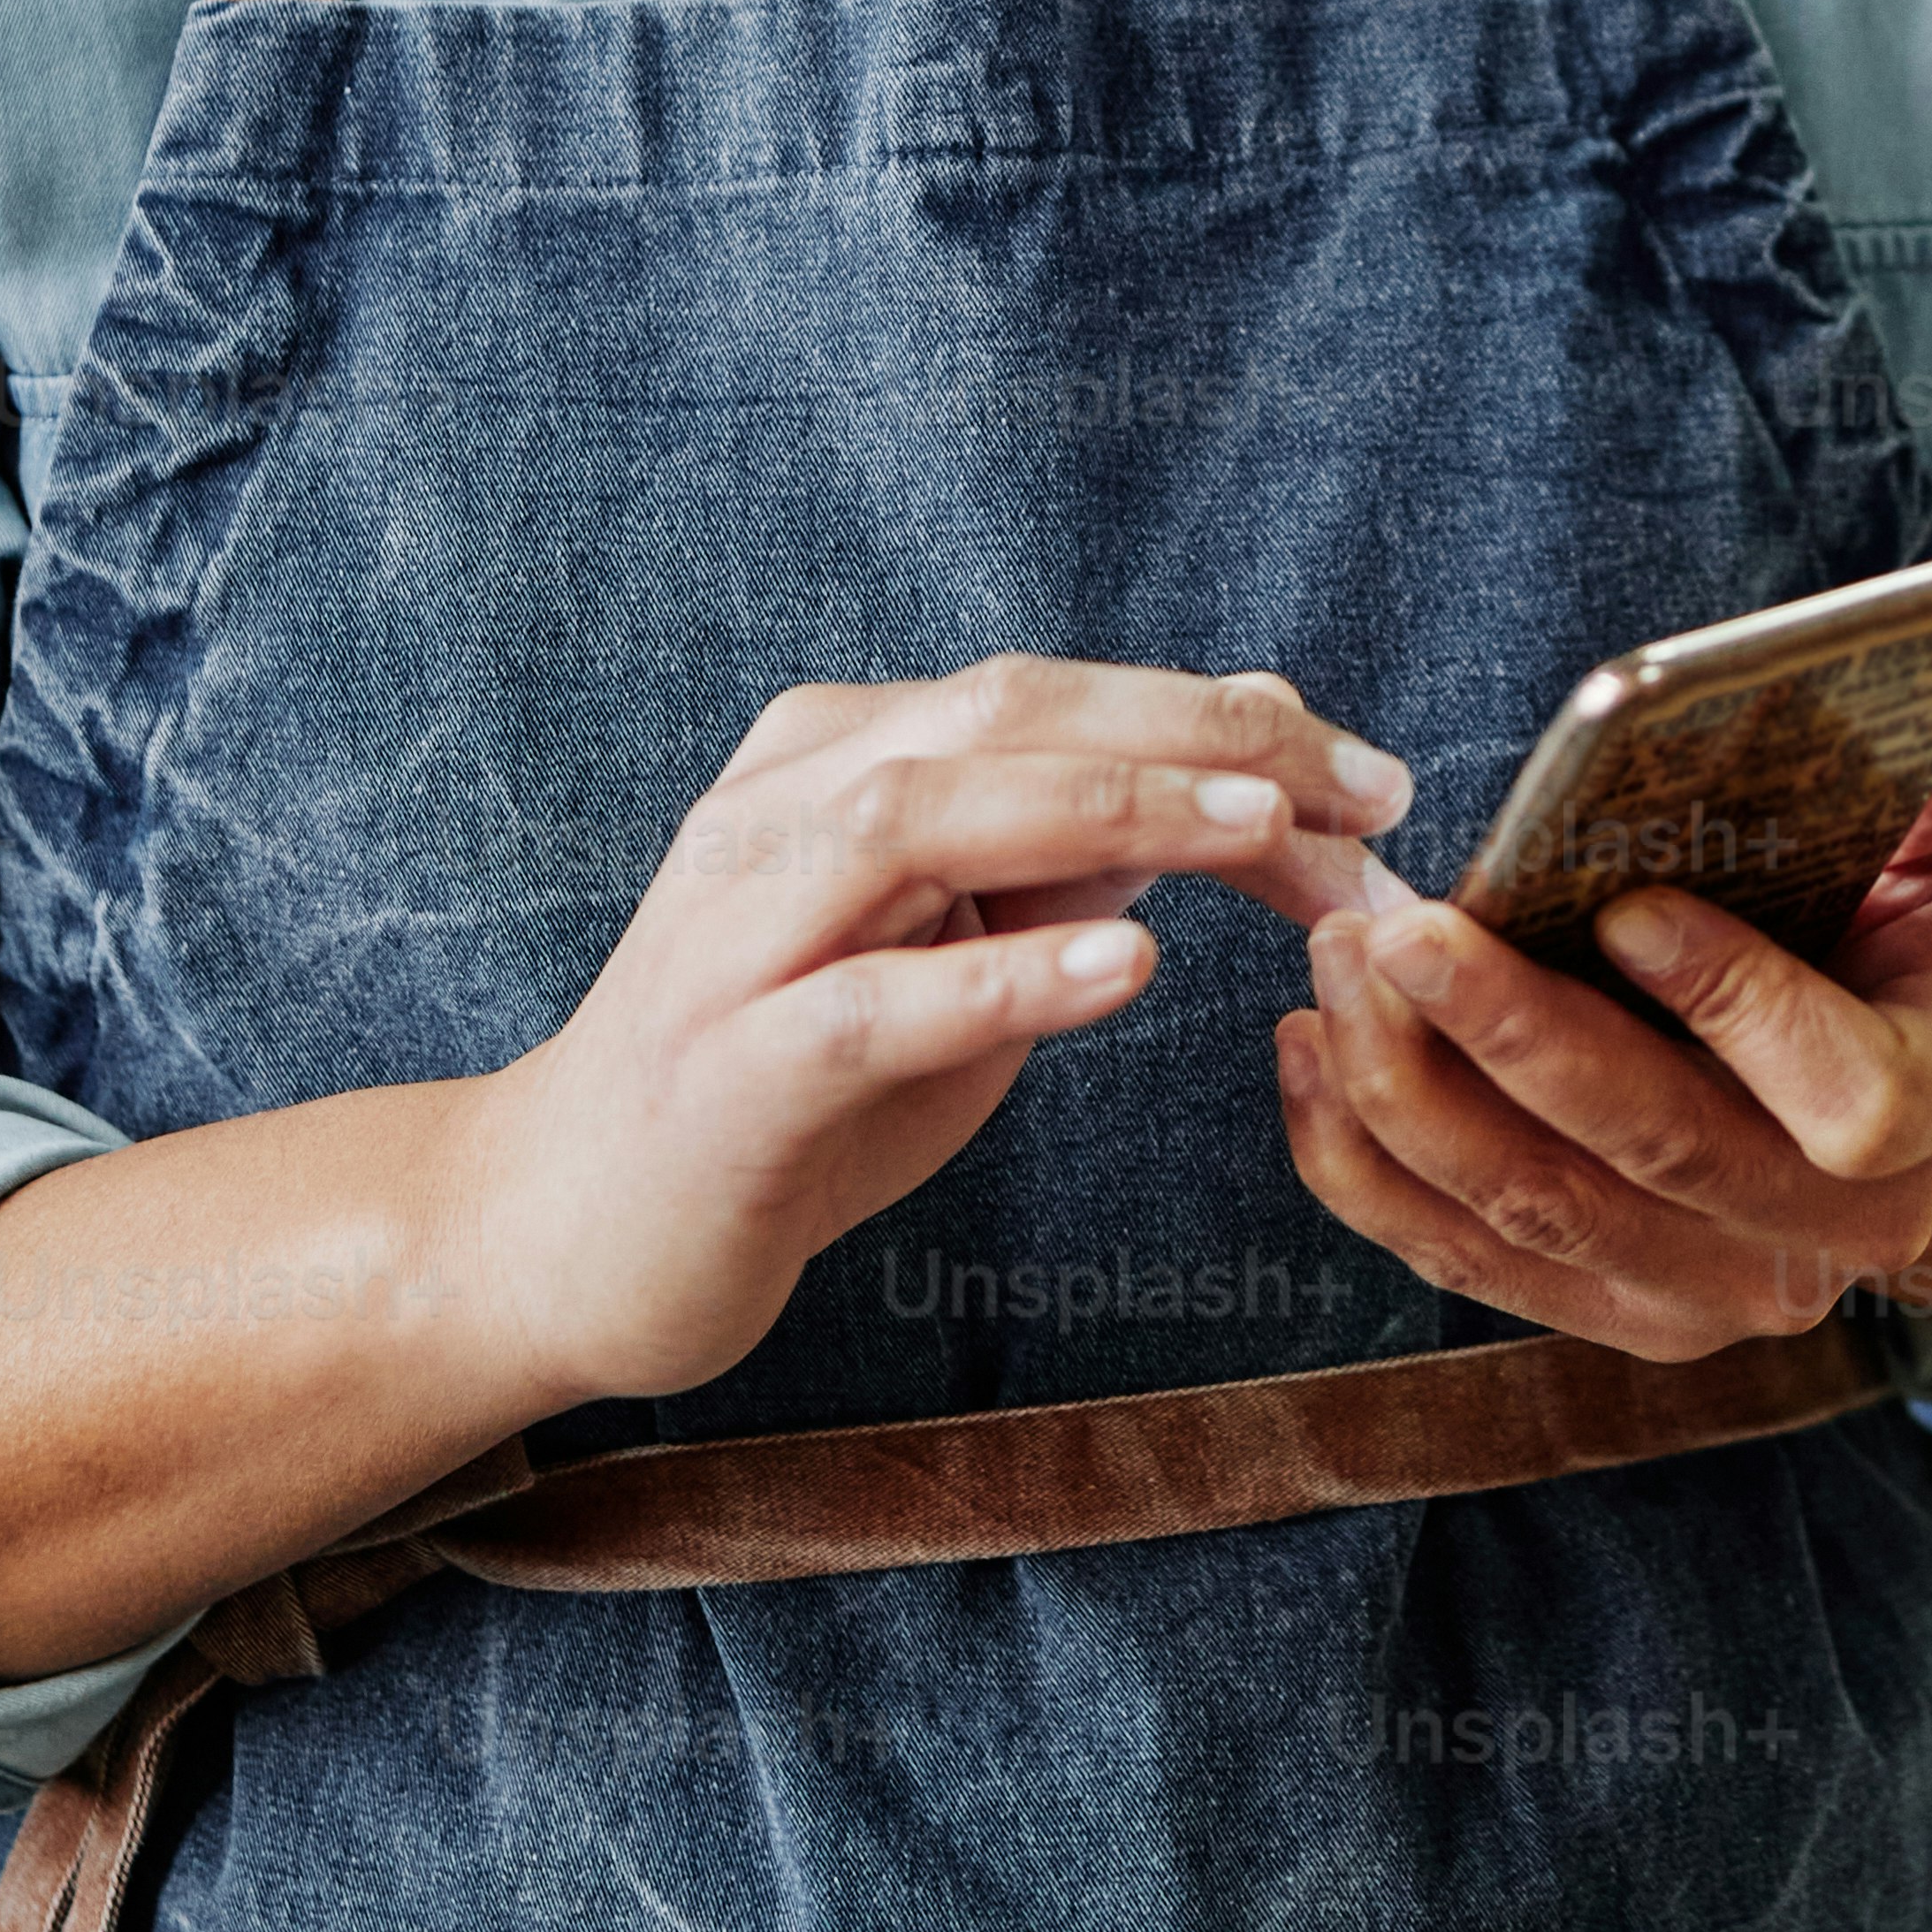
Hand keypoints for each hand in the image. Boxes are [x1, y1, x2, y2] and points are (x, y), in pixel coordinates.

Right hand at [482, 655, 1411, 1407]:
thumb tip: (1241, 770)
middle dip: (1201, 742)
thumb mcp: (948, 956)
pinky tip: (1120, 970)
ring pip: (933, 818)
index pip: (1049, 698)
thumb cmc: (784, 1096)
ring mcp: (740, 930)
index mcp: (834, 757)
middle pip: (1005, 721)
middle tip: (1363, 789)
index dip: (1217, 719)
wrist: (562, 1233)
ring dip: (1110, 811)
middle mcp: (779, 808)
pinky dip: (1001, 974)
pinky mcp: (728, 1065)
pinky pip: (875, 1000)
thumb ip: (1061, 863)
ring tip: (1261, 834)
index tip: (1368, 774)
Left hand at [1272, 689, 1931, 1359]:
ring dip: (1411, 1090)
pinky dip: (1364, 1165)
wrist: (1870, 1098)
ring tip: (1339, 958)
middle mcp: (1819, 1238)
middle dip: (1510, 1036)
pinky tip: (1310, 1052)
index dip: (1740, 1006)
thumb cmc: (1893, 951)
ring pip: (1533, 1211)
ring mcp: (1704, 1293)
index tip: (1626, 908)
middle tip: (1398, 926)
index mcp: (1926, 1112)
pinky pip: (1457, 1257)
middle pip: (1650, 1152)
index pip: (1844, 1097)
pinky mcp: (1600, 1311)